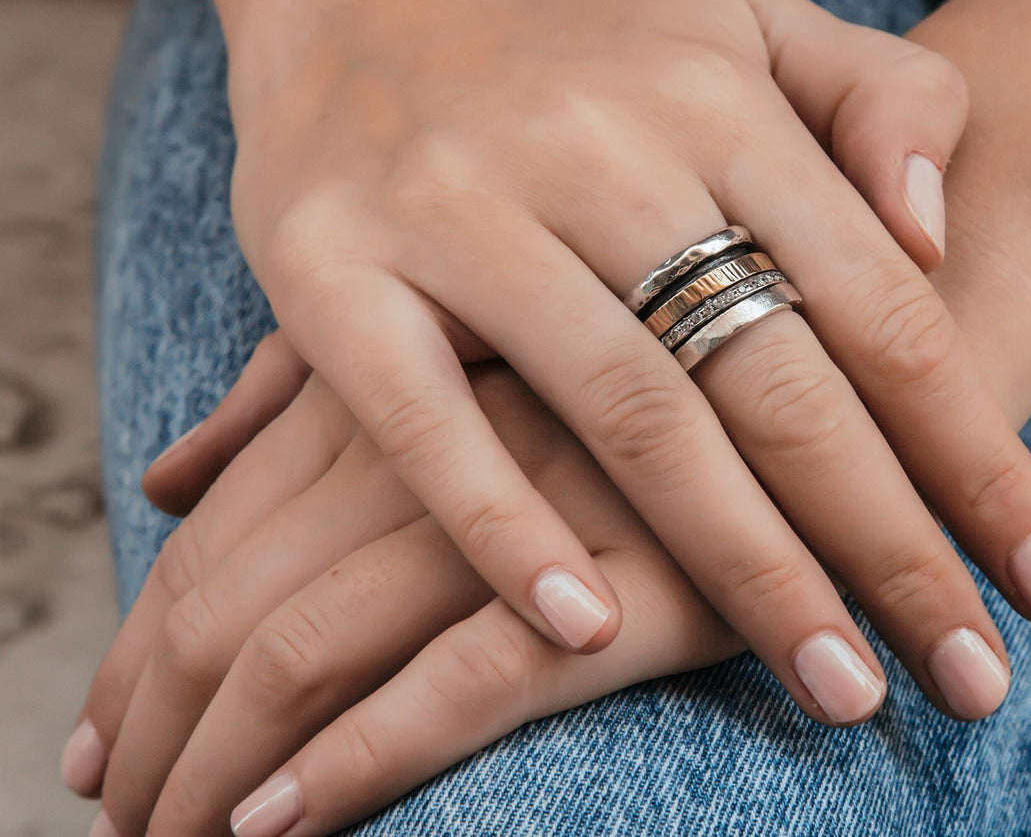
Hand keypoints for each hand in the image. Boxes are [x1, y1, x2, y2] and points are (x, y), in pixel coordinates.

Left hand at [74, 363, 746, 835]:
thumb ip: (292, 394)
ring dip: (220, 766)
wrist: (812, 393)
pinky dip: (354, 763)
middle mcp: (445, 430)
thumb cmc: (613, 379)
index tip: (102, 740)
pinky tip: (281, 826)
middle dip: (156, 727)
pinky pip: (458, 684)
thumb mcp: (436, 357)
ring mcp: (536, 507)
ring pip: (315, 642)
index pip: (215, 531)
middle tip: (122, 826)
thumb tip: (168, 473)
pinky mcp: (632, 585)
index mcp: (392, 370)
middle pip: (240, 595)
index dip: (137, 646)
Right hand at [227, 0, 1030, 707]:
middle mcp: (590, 149)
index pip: (880, 304)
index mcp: (711, 97)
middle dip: (888, 542)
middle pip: (773, 377)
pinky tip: (591, 630)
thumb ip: (880, 98)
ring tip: (834, 686)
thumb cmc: (582, 46)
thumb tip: (938, 233)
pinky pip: (426, 423)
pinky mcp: (333, 272)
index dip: (972, 453)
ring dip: (740, 565)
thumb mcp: (746, 25)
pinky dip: (506, 531)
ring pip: (625, 411)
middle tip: (967, 676)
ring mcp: (454, 209)